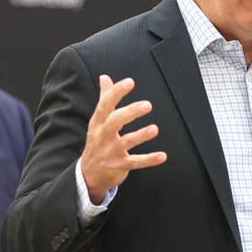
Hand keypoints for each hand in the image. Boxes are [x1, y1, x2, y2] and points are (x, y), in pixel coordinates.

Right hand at [80, 75, 166, 201]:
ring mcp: (111, 152)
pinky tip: (163, 156)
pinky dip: (149, 160)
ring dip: (141, 135)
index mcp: (98, 123)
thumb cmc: (97, 142)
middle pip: (115, 122)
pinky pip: (136, 162)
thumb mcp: (97, 121)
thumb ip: (104, 98)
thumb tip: (105, 77)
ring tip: (155, 129)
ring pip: (127, 142)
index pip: (105, 105)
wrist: (88, 175)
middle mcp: (103, 136)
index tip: (130, 82)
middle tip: (148, 105)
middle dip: (130, 112)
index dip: (116, 92)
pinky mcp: (120, 166)